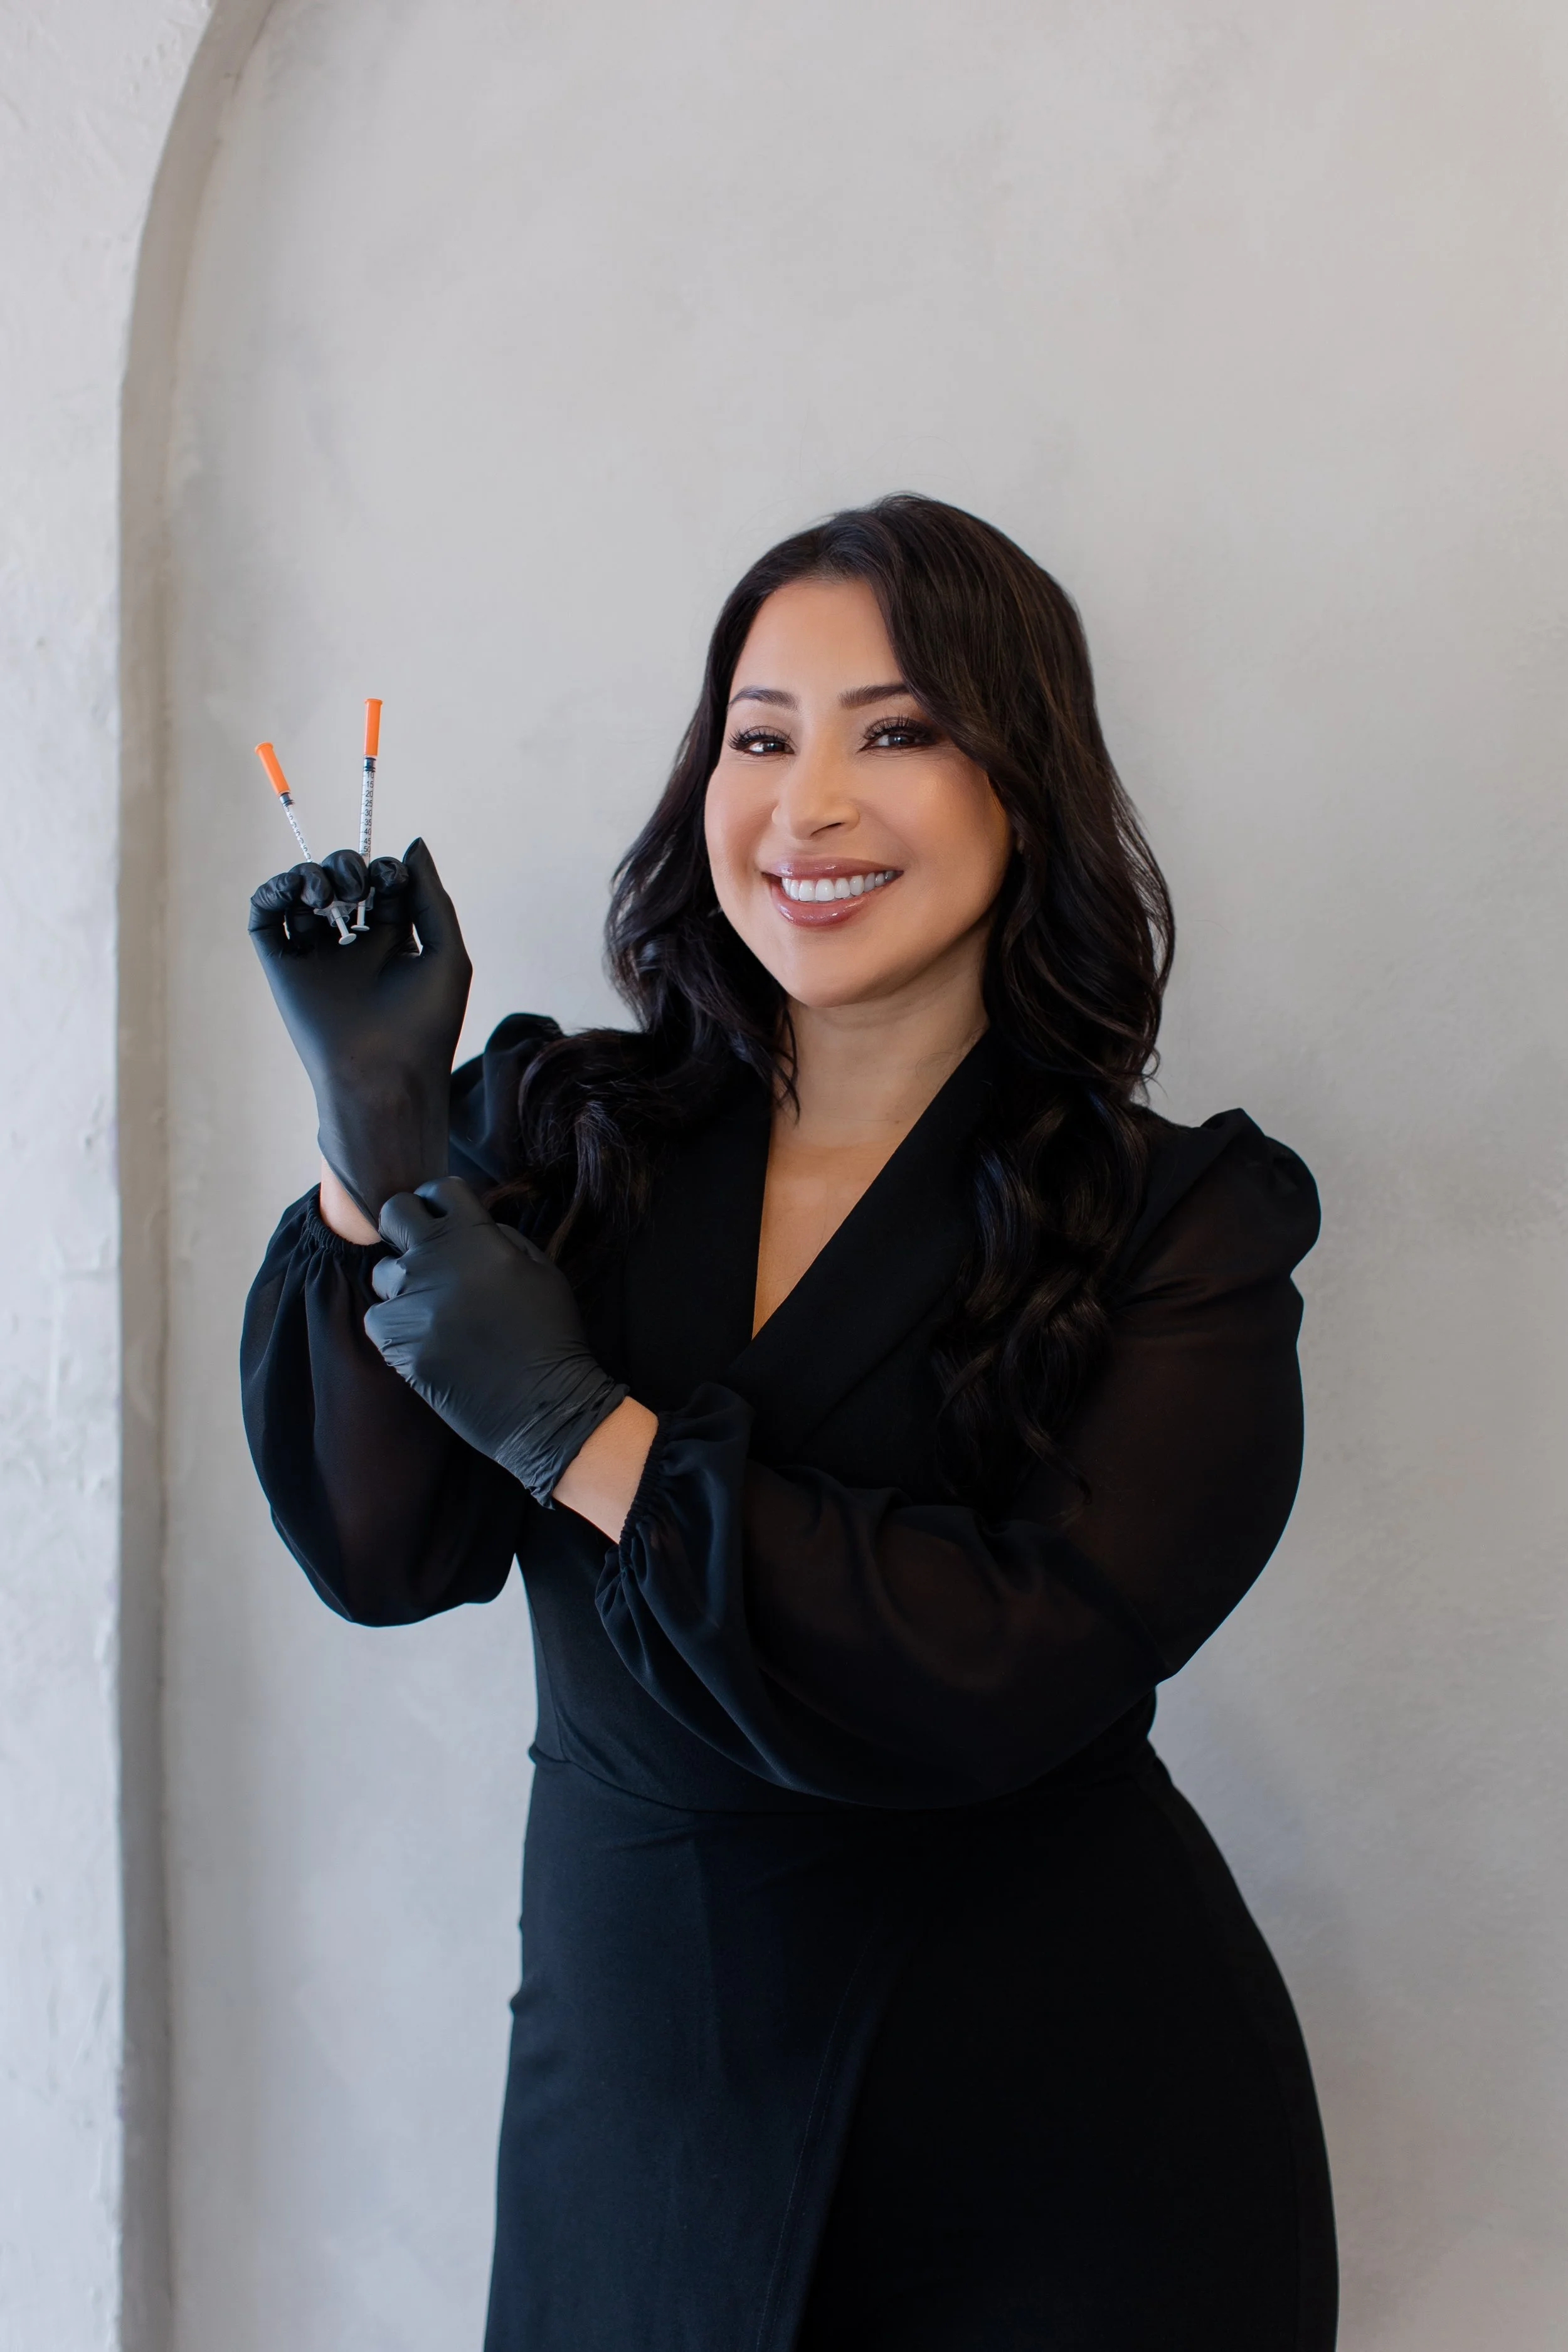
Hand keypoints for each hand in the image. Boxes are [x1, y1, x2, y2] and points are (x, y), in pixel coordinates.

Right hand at [249, 839, 470, 1219]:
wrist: (383, 1075)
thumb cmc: (425, 1023)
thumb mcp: (446, 953)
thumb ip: (431, 896)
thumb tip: (412, 845)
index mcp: (394, 946)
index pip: (383, 888)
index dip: (384, 871)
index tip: (390, 880)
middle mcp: (352, 949)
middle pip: (342, 885)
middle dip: (347, 866)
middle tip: (355, 885)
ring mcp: (316, 958)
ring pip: (302, 896)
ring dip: (313, 874)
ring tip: (329, 894)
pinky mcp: (283, 968)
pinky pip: (265, 918)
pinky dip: (272, 891)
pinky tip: (296, 892)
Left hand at [365, 1178, 627, 1504]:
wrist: (544, 1404)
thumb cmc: (550, 1336)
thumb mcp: (542, 1270)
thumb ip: (501, 1238)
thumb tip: (468, 1228)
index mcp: (477, 1237)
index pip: (438, 1189)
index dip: (439, 1203)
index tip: (442, 1221)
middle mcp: (438, 1259)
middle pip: (394, 1213)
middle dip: (404, 1226)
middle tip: (422, 1253)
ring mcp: (413, 1300)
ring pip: (382, 1272)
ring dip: (402, 1286)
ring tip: (433, 1312)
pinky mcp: (397, 1340)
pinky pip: (377, 1318)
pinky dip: (395, 1328)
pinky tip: (425, 1342)